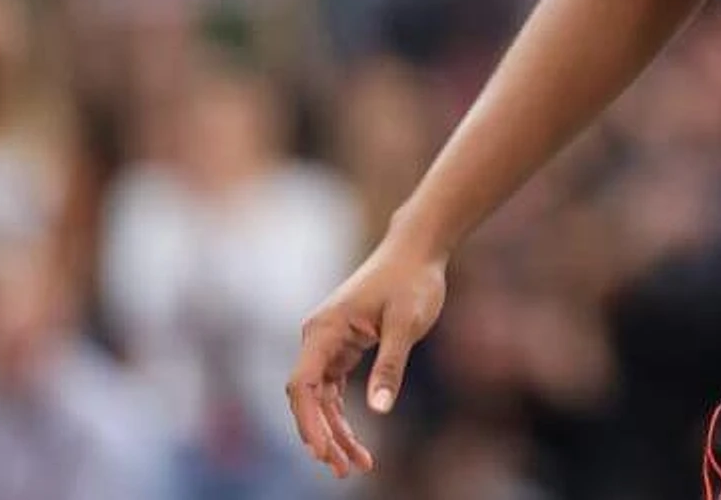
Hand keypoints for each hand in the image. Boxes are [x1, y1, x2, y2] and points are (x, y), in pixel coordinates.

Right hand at [287, 241, 447, 478]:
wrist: (418, 250)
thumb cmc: (412, 280)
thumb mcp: (407, 324)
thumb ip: (391, 365)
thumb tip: (379, 409)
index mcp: (324, 329)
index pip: (302, 385)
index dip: (308, 422)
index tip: (322, 452)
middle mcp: (318, 336)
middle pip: (308, 398)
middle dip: (323, 436)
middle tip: (344, 470)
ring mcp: (329, 342)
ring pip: (321, 398)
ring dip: (335, 431)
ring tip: (356, 465)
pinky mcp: (343, 346)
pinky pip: (334, 389)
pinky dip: (343, 415)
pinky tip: (354, 440)